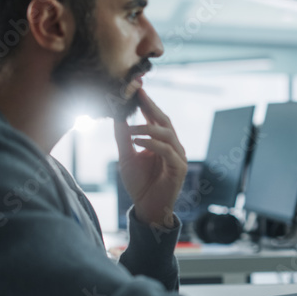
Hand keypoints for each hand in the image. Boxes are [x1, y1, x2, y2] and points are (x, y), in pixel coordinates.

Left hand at [114, 89, 187, 227]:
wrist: (147, 208)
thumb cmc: (140, 183)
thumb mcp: (126, 156)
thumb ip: (123, 137)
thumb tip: (117, 115)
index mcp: (162, 141)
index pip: (155, 117)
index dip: (147, 102)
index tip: (136, 87)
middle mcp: (173, 146)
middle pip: (164, 120)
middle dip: (150, 106)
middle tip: (137, 94)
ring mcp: (178, 157)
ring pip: (167, 134)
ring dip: (147, 129)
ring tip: (130, 130)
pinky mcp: (179, 169)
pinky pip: (167, 152)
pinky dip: (152, 145)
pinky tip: (137, 143)